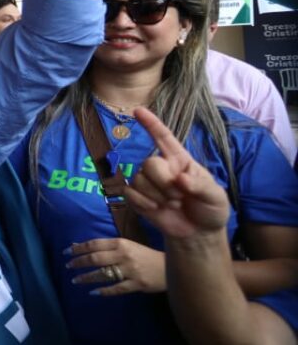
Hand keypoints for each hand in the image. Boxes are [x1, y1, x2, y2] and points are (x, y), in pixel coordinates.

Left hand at [65, 237, 165, 295]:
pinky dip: (104, 291)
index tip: (66, 252)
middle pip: (96, 258)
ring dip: (87, 277)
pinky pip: (116, 288)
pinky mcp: (137, 284)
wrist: (168, 267)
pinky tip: (93, 292)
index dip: (79, 248)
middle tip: (68, 266)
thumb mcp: (127, 246)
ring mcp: (130, 270)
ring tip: (75, 280)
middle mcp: (124, 255)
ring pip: (104, 274)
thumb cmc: (144, 255)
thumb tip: (81, 246)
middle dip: (79, 262)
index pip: (95, 244)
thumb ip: (107, 247)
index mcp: (121, 243)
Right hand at [123, 107, 230, 238]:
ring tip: (173, 205)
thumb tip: (180, 180)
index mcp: (180, 160)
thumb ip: (200, 186)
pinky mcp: (138, 198)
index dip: (151, 123)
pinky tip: (156, 209)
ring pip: (139, 179)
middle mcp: (161, 167)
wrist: (199, 234)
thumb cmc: (210, 209)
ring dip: (157, 196)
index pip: (163, 137)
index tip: (138, 110)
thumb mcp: (215, 196)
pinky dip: (143, 203)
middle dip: (163, 183)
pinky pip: (130, 193)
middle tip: (179, 198)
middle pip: (149, 163)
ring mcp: (148, 182)